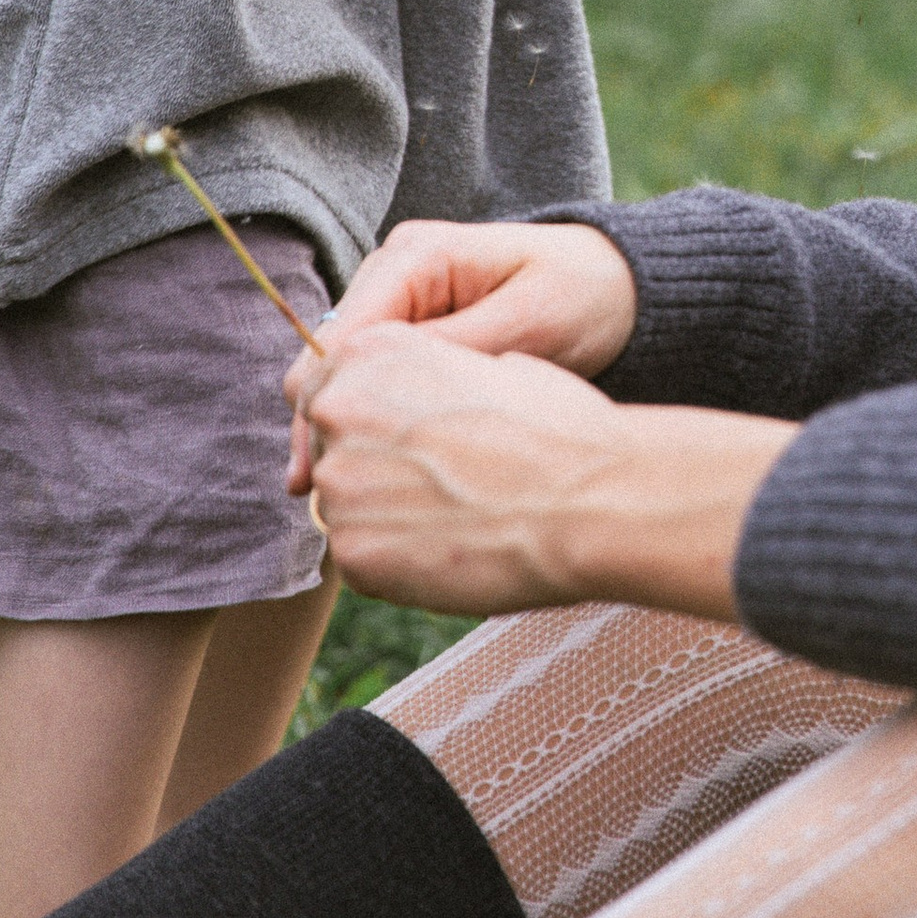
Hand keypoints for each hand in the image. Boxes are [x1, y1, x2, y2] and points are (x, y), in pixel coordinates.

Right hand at [283, 217, 634, 492]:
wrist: (618, 288)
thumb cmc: (581, 296)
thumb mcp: (527, 323)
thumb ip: (455, 348)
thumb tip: (385, 386)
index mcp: (415, 256)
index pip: (344, 332)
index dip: (325, 397)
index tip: (320, 461)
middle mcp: (392, 274)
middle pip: (329, 356)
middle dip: (318, 419)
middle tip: (311, 491)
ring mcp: (398, 305)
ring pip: (341, 374)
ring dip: (335, 427)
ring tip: (321, 497)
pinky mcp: (412, 336)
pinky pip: (371, 382)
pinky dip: (364, 423)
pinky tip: (362, 473)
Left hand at [301, 329, 791, 618]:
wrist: (587, 502)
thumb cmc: (558, 429)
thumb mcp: (492, 364)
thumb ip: (431, 378)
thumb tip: (427, 402)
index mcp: (371, 352)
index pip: (329, 387)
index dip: (368, 421)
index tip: (402, 444)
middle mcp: (339, 409)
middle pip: (330, 448)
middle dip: (372, 469)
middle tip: (437, 488)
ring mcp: (340, 483)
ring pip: (345, 509)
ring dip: (384, 519)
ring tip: (454, 522)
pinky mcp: (352, 551)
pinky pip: (360, 562)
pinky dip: (397, 565)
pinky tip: (452, 553)